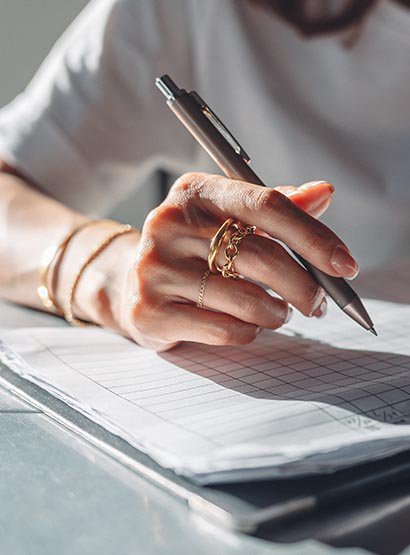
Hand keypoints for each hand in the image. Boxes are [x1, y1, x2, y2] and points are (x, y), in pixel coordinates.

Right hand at [69, 174, 356, 350]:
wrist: (130, 283)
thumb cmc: (194, 250)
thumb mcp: (229, 219)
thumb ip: (278, 208)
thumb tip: (324, 192)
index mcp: (195, 192)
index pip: (265, 204)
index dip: (313, 236)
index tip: (345, 265)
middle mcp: (169, 223)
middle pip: (260, 256)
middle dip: (304, 286)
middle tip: (321, 303)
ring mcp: (155, 269)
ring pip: (246, 299)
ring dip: (277, 313)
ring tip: (279, 312)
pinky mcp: (150, 310)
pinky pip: (224, 329)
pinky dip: (249, 332)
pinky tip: (247, 325)